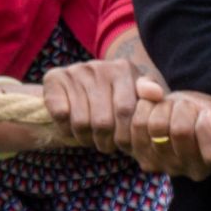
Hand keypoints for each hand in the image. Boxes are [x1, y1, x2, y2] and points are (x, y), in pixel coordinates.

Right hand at [41, 58, 163, 154]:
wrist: (75, 91)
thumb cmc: (113, 99)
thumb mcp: (135, 98)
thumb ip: (148, 97)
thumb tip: (156, 94)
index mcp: (123, 69)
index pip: (126, 111)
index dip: (123, 135)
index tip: (123, 144)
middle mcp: (98, 66)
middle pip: (103, 121)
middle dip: (105, 141)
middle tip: (106, 145)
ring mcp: (75, 71)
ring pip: (81, 122)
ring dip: (85, 138)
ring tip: (91, 137)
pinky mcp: (54, 78)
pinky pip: (62, 115)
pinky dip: (66, 129)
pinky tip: (72, 127)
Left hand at [133, 91, 210, 179]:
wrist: (165, 113)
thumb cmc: (196, 114)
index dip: (209, 127)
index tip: (206, 113)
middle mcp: (190, 170)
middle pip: (181, 132)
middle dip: (182, 108)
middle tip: (184, 106)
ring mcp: (164, 166)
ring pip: (156, 126)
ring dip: (162, 107)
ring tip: (168, 108)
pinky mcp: (141, 158)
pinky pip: (136, 125)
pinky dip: (143, 108)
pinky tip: (150, 112)